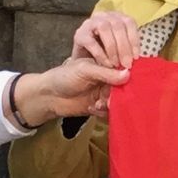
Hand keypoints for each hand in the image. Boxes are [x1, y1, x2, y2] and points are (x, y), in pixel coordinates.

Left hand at [11, 53, 128, 126]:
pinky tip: (92, 107)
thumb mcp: (85, 70)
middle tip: (111, 97)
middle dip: (119, 93)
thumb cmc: (63, 77)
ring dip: (110, 103)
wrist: (48, 96)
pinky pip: (110, 112)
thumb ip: (106, 73)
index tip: (129, 81)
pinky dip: (103, 111)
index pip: (123, 68)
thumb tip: (128, 74)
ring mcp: (104, 93)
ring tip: (99, 104)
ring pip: (118, 100)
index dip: (128, 75)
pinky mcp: (100, 107)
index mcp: (105, 65)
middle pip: (123, 86)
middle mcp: (107, 79)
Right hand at [72, 11, 141, 70]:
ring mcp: (89, 23)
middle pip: (118, 25)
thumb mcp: (121, 57)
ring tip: (116, 64)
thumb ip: (128, 56)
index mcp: (117, 18)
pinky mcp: (79, 34)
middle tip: (127, 64)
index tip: (136, 57)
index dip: (134, 39)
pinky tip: (106, 64)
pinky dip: (100, 54)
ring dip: (112, 48)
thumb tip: (138, 63)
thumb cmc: (105, 59)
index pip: (129, 22)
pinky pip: (90, 41)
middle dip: (124, 46)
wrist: (82, 68)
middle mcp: (104, 16)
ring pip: (104, 27)